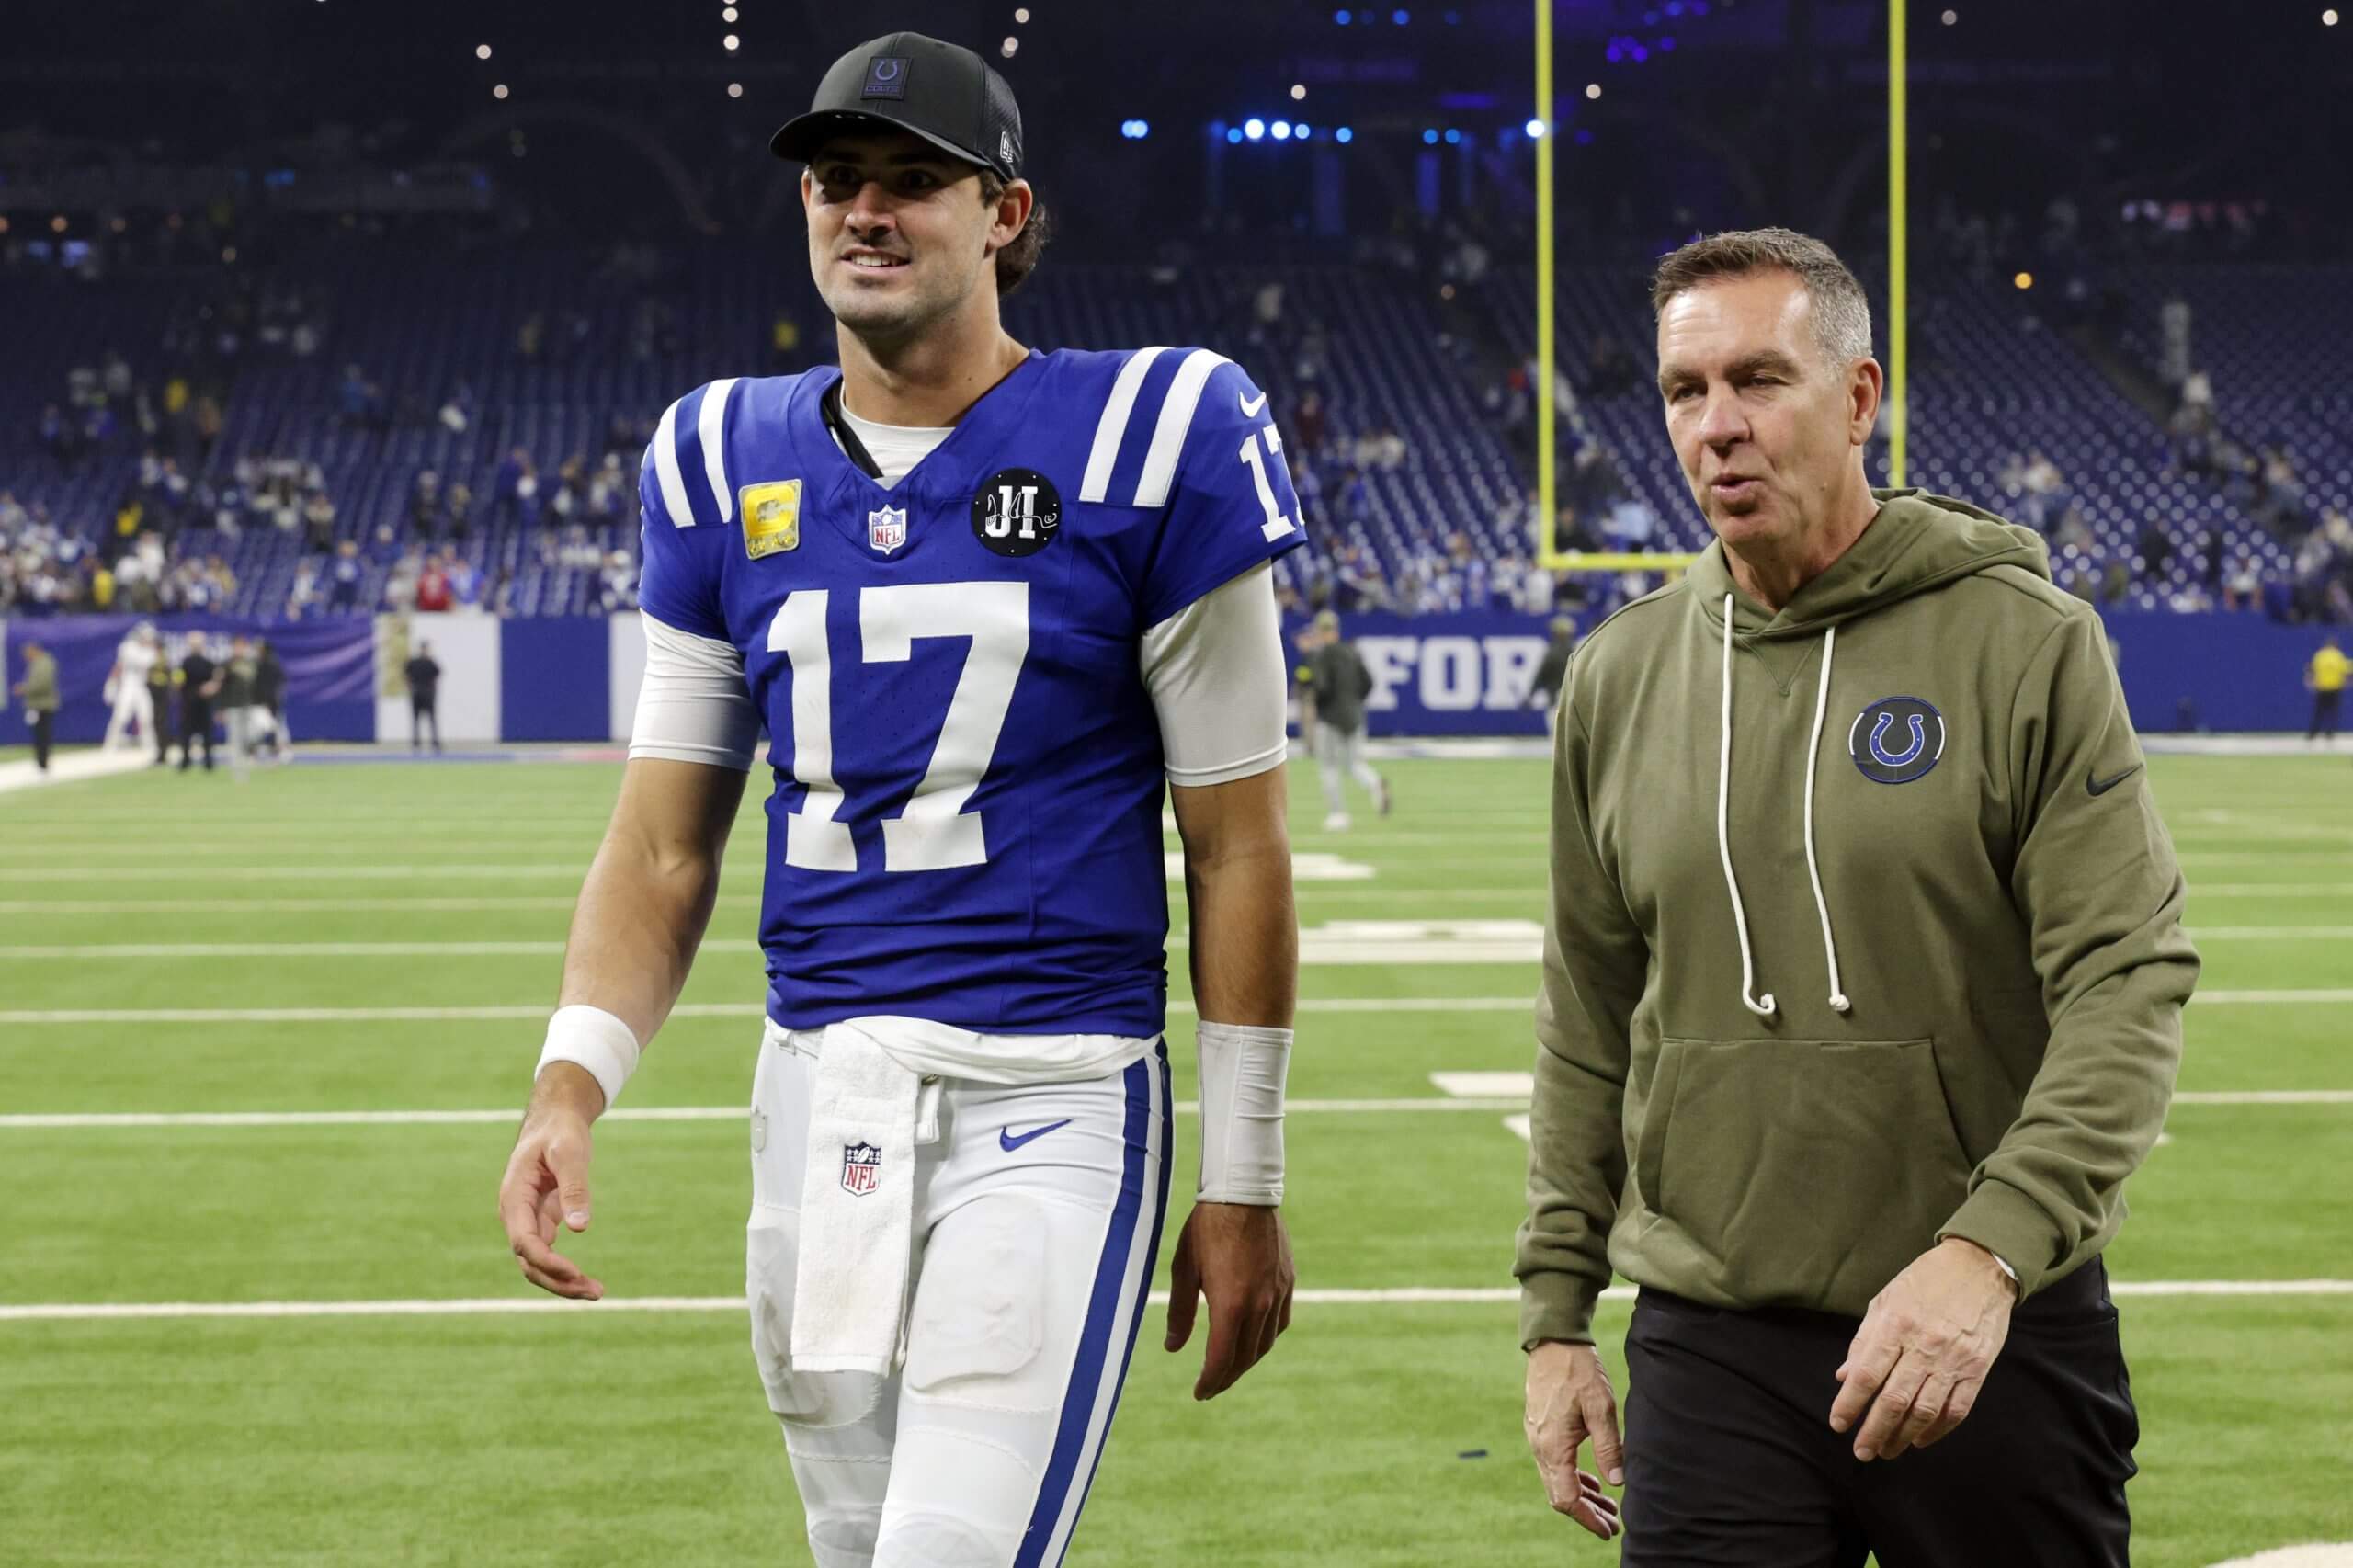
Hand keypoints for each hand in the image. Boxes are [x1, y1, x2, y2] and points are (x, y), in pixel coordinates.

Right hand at [496, 1063, 605, 1299]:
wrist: (555, 1119)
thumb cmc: (560, 1131)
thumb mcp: (570, 1153)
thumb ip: (575, 1188)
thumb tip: (580, 1228)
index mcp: (514, 1197)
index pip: (523, 1241)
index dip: (547, 1261)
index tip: (575, 1272)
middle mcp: (516, 1214)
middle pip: (528, 1261)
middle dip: (557, 1281)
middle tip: (594, 1292)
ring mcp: (527, 1220)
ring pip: (537, 1263)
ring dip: (562, 1282)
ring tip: (597, 1292)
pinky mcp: (541, 1222)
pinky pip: (548, 1254)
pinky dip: (565, 1270)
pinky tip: (587, 1282)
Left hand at [1163, 1201, 1294, 1399]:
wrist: (1244, 1192)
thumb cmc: (1207, 1227)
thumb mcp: (1184, 1269)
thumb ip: (1180, 1312)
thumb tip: (1173, 1348)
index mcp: (1230, 1304)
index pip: (1221, 1360)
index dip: (1209, 1382)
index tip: (1199, 1393)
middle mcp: (1259, 1305)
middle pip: (1244, 1358)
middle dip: (1226, 1378)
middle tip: (1210, 1388)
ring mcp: (1277, 1294)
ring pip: (1265, 1344)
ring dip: (1246, 1361)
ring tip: (1229, 1367)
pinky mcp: (1287, 1282)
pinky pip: (1280, 1323)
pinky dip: (1265, 1339)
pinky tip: (1253, 1340)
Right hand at [1523, 1341, 1623, 1540]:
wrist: (1553, 1341)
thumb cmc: (1578, 1371)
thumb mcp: (1600, 1408)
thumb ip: (1609, 1446)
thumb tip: (1618, 1482)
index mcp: (1553, 1446)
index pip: (1567, 1498)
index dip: (1587, 1518)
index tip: (1608, 1529)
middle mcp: (1539, 1446)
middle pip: (1559, 1495)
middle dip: (1586, 1513)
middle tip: (1613, 1523)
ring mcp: (1537, 1437)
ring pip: (1556, 1481)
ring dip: (1581, 1496)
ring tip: (1608, 1505)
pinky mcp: (1540, 1428)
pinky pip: (1553, 1465)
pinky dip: (1573, 1478)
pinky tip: (1592, 1480)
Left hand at [1829, 1238, 2016, 1460]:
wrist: (1980, 1267)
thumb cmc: (1925, 1281)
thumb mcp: (1885, 1300)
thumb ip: (1864, 1340)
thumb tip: (1844, 1378)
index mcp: (1895, 1325)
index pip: (1866, 1375)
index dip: (1849, 1404)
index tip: (1838, 1424)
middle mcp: (1924, 1345)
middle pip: (1894, 1400)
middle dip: (1874, 1431)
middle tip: (1861, 1452)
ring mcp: (1953, 1359)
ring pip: (1925, 1411)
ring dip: (1902, 1436)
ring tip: (1887, 1450)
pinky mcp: (1978, 1369)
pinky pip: (1957, 1409)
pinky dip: (1937, 1430)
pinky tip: (1920, 1439)